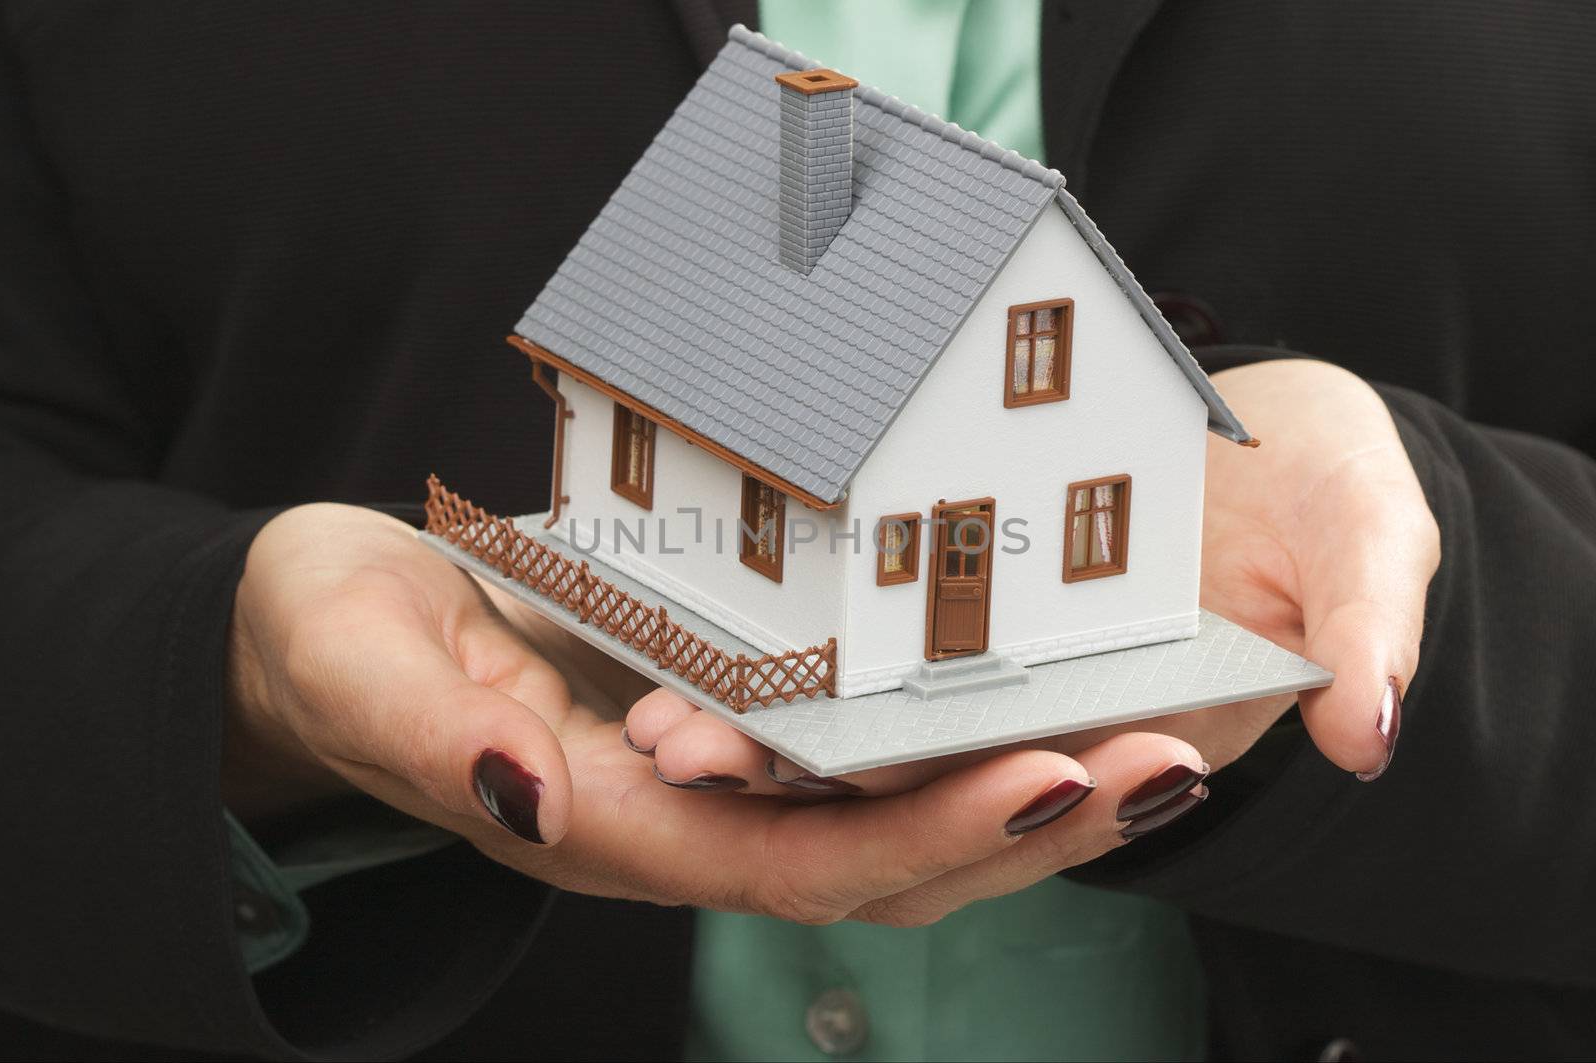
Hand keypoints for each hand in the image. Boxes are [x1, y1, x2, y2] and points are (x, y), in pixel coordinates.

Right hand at [224, 503, 1205, 926]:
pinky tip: (1038, 691)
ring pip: (888, 815)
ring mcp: (706, 782)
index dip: (928, 833)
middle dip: (1024, 820)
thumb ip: (440, 741)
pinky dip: (952, 733)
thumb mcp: (363, 667)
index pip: (795, 858)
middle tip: (1162, 758)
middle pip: (880, 856)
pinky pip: (855, 750)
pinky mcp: (717, 726)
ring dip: (1018, 782)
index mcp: (610, 825)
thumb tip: (530, 802)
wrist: (324, 629)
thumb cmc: (334, 639)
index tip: (1052, 777)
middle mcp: (680, 823)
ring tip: (1150, 733)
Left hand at [627, 358, 1438, 793]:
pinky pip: (841, 641)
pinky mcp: (929, 607)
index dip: (963, 806)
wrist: (1269, 437)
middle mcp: (1041, 720)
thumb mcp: (1368, 533)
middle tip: (695, 752)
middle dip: (803, 784)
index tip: (837, 790)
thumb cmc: (1323, 491)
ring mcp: (977, 671)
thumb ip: (1368, 616)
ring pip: (853, 730)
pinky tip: (685, 626)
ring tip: (665, 715)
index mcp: (1137, 727)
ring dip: (756, 731)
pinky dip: (770, 644)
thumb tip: (1368, 730)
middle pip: (913, 779)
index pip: (1040, 786)